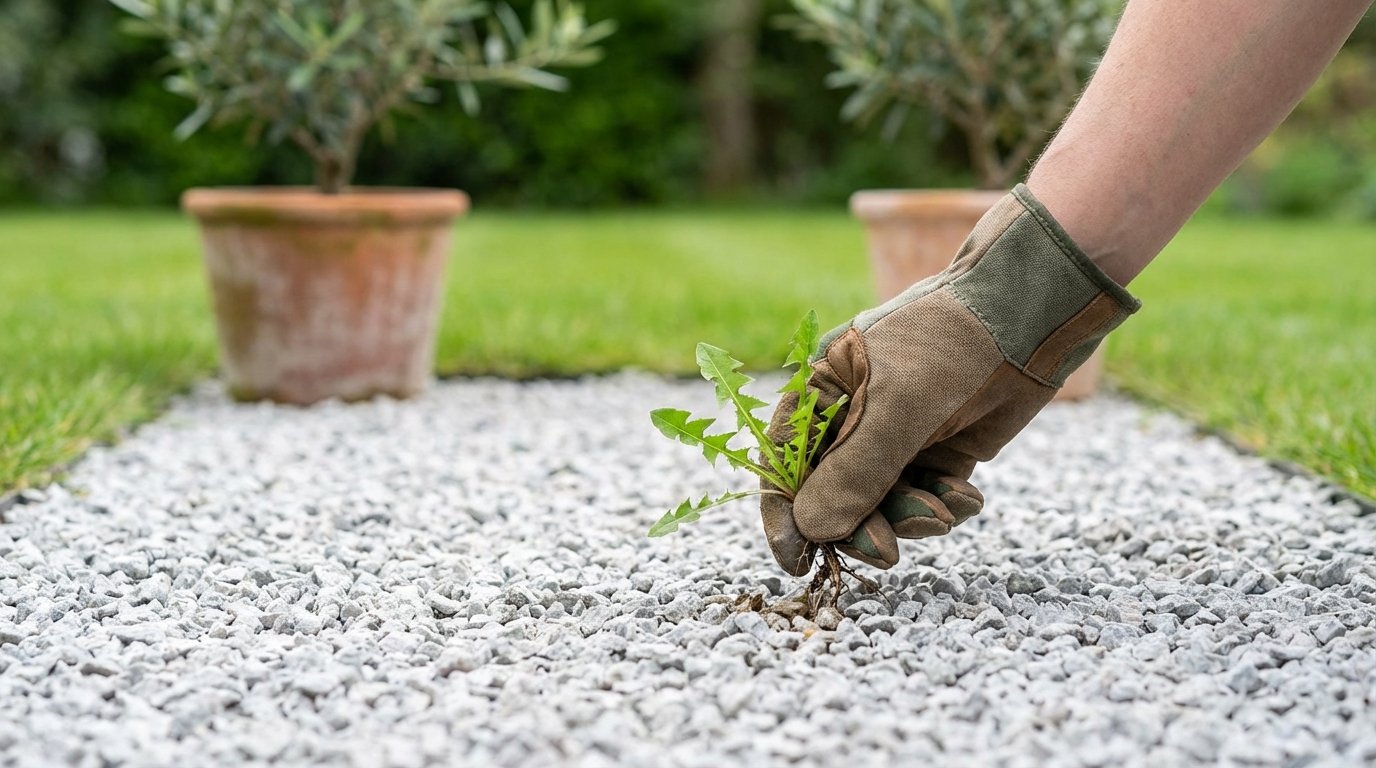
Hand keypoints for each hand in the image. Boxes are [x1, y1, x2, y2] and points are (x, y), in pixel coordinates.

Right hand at [760, 184, 1139, 574]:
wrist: (1030, 313)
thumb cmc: (949, 343)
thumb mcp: (897, 407)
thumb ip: (855, 470)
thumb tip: (813, 529)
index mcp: (822, 392)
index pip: (786, 463)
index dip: (785, 514)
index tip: (797, 561)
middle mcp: (853, 418)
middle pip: (835, 493)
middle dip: (859, 527)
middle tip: (884, 554)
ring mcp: (898, 437)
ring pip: (884, 504)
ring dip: (908, 519)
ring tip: (941, 515)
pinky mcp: (941, 451)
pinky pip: (928, 497)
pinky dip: (944, 506)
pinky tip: (967, 498)